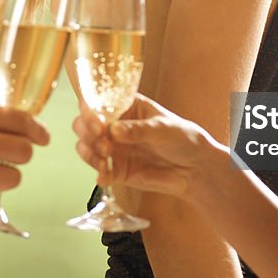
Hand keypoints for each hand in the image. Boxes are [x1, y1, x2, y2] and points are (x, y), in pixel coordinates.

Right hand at [73, 95, 220, 197]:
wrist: (195, 168)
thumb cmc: (182, 138)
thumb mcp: (163, 128)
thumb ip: (139, 130)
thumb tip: (114, 130)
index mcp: (124, 105)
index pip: (97, 101)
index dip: (90, 110)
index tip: (99, 124)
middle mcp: (113, 124)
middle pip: (82, 124)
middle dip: (87, 133)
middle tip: (105, 144)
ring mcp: (113, 148)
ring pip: (85, 146)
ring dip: (90, 152)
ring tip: (106, 158)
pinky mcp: (116, 169)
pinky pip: (98, 170)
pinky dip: (98, 173)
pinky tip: (105, 176)